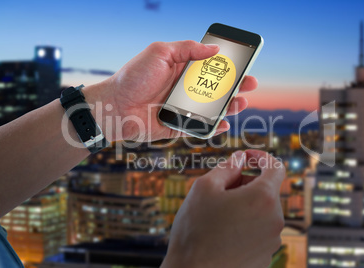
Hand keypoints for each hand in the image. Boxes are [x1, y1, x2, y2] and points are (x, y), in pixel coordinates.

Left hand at [84, 40, 257, 141]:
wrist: (113, 107)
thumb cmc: (133, 77)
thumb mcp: (159, 52)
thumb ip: (187, 48)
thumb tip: (214, 49)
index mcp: (180, 70)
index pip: (209, 67)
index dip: (227, 66)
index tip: (243, 64)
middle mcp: (183, 89)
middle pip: (215, 88)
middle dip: (235, 87)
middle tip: (250, 85)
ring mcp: (182, 108)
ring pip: (211, 109)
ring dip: (228, 106)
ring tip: (241, 103)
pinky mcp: (178, 126)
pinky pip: (199, 128)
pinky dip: (213, 127)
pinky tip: (223, 123)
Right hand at [161, 150, 285, 267]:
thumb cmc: (195, 230)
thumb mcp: (204, 187)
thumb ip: (227, 167)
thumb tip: (240, 158)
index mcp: (263, 199)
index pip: (276, 167)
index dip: (261, 157)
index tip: (247, 157)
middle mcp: (275, 220)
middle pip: (265, 190)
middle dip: (245, 184)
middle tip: (219, 192)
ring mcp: (272, 241)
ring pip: (261, 211)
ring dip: (245, 205)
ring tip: (218, 216)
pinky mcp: (265, 256)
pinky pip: (259, 231)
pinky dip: (245, 225)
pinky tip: (223, 234)